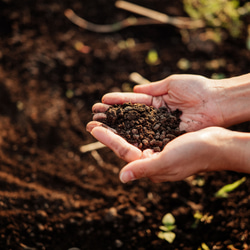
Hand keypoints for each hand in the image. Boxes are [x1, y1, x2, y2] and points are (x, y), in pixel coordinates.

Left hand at [86, 126, 234, 182]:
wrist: (217, 144)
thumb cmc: (195, 153)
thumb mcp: (168, 161)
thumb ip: (144, 169)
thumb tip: (121, 177)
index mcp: (149, 165)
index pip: (123, 150)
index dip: (107, 139)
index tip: (93, 128)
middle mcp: (150, 157)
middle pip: (124, 142)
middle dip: (109, 131)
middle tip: (93, 120)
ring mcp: (156, 147)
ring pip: (132, 133)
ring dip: (118, 124)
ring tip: (106, 114)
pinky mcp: (163, 138)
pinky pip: (144, 127)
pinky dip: (134, 120)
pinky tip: (127, 113)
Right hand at [90, 74, 224, 131]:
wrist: (215, 103)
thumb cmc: (196, 89)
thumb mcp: (171, 84)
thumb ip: (153, 89)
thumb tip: (135, 88)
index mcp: (156, 101)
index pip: (132, 102)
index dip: (117, 101)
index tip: (102, 101)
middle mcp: (154, 116)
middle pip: (129, 117)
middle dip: (111, 116)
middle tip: (93, 116)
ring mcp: (159, 127)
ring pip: (133, 128)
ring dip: (116, 128)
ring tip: (97, 126)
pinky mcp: (165, 137)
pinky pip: (145, 137)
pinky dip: (131, 137)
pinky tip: (116, 137)